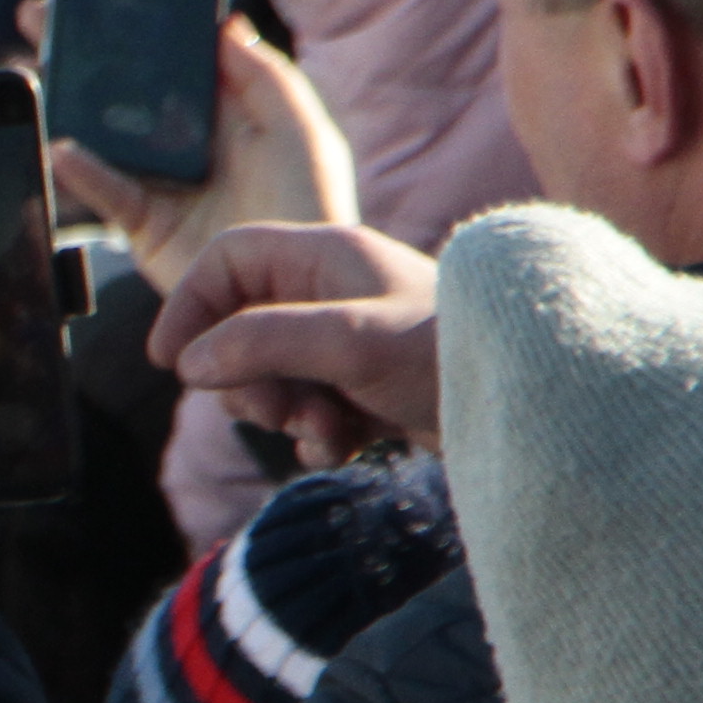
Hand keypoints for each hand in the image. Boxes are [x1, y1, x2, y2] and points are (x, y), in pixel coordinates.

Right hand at [48, 19, 359, 296]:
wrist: (292, 296)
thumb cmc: (312, 210)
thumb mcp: (303, 132)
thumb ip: (267, 78)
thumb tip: (225, 23)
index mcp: (231, 112)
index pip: (179, 57)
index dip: (145, 23)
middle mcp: (192, 143)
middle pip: (129, 88)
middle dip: (86, 52)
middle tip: (43, 13)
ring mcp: (164, 183)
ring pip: (106, 133)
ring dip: (69, 100)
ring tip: (36, 66)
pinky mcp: (144, 226)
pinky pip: (106, 190)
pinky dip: (84, 170)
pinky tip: (66, 146)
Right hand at [149, 219, 444, 462]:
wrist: (530, 401)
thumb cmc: (446, 352)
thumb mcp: (347, 340)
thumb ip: (261, 342)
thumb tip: (190, 365)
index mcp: (324, 256)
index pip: (227, 261)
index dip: (190, 304)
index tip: (172, 363)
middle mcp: (332, 292)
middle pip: (236, 328)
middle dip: (245, 379)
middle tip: (278, 408)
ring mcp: (348, 342)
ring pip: (268, 377)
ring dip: (282, 413)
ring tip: (326, 429)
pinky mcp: (366, 389)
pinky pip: (305, 412)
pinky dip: (312, 436)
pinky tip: (342, 446)